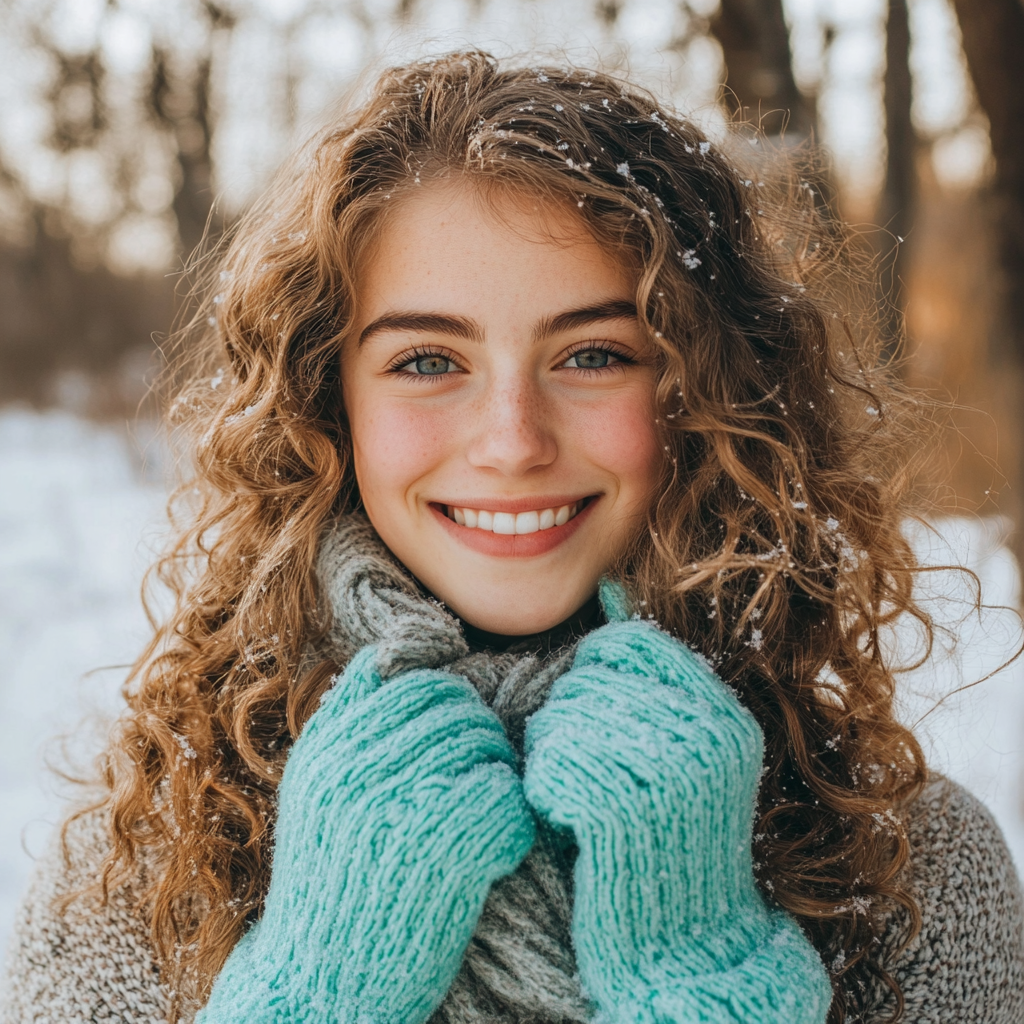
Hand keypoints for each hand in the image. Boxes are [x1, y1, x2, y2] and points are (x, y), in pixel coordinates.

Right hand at [198, 645, 534, 1023]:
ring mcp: (399, 806)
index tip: (455, 736)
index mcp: (327, 750)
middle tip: (481, 776)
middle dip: (479, 735)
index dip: (448, 701)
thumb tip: (397, 653)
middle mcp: (357, 768)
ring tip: (485, 816)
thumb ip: (349, 723)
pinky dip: (514, 827)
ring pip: (486, 746)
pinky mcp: (443, 851)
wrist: (319, 986)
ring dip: (498, 777)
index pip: (411, 680)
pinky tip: (494, 854)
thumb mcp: (316, 794)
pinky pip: (507, 800)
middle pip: (456, 706)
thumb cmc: (333, 884)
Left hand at [523, 614, 830, 1023]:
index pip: (632, 643)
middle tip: (586, 775)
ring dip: (552, 758)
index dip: (594, 675)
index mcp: (723, 714)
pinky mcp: (629, 811)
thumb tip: (610, 589)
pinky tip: (567, 821)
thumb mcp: (674, 753)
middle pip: (590, 678)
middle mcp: (708, 734)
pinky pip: (552, 764)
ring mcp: (673, 771)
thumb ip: (648, 683)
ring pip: (564, 718)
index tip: (597, 725)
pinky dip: (544, 791)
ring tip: (578, 799)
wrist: (684, 950)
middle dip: (568, 722)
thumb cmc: (660, 842)